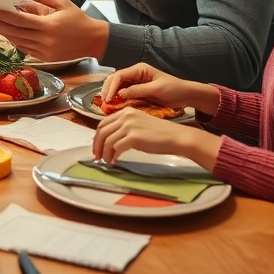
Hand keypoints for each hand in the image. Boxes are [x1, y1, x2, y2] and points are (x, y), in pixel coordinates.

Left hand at [0, 0, 108, 61]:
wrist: (94, 41)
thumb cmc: (78, 20)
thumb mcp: (63, 3)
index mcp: (49, 26)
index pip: (19, 21)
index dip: (2, 17)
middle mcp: (45, 41)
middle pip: (15, 33)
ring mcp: (45, 52)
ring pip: (18, 42)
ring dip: (4, 33)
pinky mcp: (46, 58)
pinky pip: (26, 49)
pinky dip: (16, 41)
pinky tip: (8, 34)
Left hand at [93, 107, 220, 170]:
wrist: (176, 137)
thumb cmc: (160, 134)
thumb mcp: (139, 124)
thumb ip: (125, 127)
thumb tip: (111, 139)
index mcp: (126, 111)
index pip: (103, 123)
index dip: (97, 136)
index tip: (97, 147)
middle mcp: (125, 116)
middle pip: (102, 131)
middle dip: (97, 145)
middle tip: (97, 157)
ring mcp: (129, 125)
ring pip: (107, 140)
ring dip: (104, 153)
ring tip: (106, 161)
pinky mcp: (133, 137)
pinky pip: (116, 147)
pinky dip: (113, 155)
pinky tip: (115, 161)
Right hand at [100, 63, 219, 114]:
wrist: (187, 95)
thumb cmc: (174, 89)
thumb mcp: (157, 89)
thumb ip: (138, 90)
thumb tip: (120, 95)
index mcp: (139, 69)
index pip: (120, 75)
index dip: (111, 86)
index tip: (109, 98)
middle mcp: (135, 74)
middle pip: (115, 79)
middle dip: (108, 89)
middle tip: (104, 102)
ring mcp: (135, 83)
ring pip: (117, 87)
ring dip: (111, 94)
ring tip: (106, 105)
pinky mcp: (137, 91)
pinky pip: (124, 94)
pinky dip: (117, 100)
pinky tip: (114, 106)